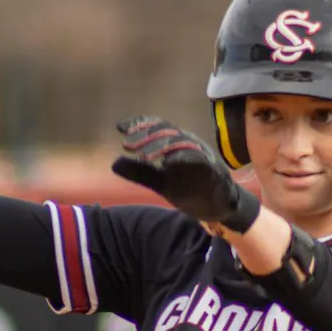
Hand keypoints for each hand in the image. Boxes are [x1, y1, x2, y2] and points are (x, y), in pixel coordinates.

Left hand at [111, 115, 261, 232]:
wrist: (218, 206)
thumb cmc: (190, 188)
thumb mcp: (159, 182)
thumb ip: (139, 172)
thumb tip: (114, 162)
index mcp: (176, 144)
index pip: (157, 127)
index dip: (139, 124)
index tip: (120, 127)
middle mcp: (189, 144)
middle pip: (167, 131)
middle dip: (146, 135)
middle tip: (128, 143)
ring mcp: (202, 155)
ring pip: (182, 142)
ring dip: (162, 146)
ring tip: (144, 155)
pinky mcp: (212, 169)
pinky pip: (200, 159)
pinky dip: (185, 158)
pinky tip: (168, 163)